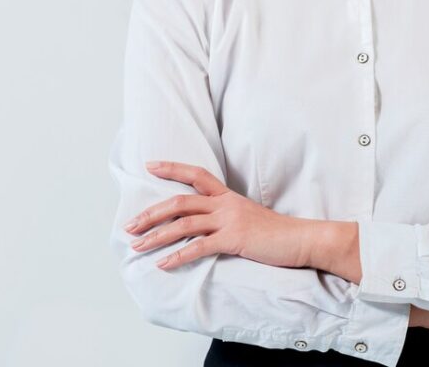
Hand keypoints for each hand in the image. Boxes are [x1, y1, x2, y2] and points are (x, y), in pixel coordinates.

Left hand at [123, 160, 308, 270]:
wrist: (299, 238)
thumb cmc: (274, 232)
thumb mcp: (247, 215)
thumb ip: (226, 215)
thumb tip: (205, 224)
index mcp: (228, 195)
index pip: (196, 174)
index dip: (172, 168)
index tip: (150, 165)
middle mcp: (225, 203)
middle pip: (180, 201)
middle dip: (151, 213)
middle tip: (129, 225)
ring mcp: (229, 220)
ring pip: (184, 223)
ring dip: (156, 236)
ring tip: (137, 246)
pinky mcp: (234, 239)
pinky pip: (199, 247)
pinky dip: (178, 256)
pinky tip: (163, 264)